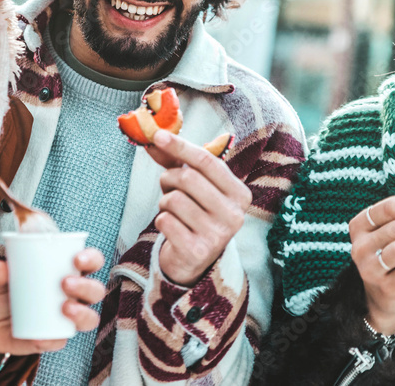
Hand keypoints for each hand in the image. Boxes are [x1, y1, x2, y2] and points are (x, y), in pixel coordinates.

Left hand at [0, 248, 105, 367]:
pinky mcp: (54, 339)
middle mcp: (73, 295)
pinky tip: (40, 337)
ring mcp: (66, 319)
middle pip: (96, 290)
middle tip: (65, 283)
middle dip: (86, 286)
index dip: (92, 259)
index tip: (77, 258)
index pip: (91, 262)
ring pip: (90, 318)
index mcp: (67, 271)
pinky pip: (61, 341)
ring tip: (65, 308)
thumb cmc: (0, 293)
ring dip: (82, 313)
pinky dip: (53, 339)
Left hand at [146, 129, 251, 286]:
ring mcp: (218, 236)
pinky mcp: (197, 252)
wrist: (195, 260)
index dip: (180, 146)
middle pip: (188, 179)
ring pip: (174, 200)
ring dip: (164, 202)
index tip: (158, 135)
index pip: (208, 162)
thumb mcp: (194, 186)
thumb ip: (177, 161)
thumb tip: (154, 138)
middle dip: (169, 178)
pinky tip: (172, 228)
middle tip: (166, 186)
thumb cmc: (196, 213)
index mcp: (240, 194)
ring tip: (171, 210)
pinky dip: (161, 220)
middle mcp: (234, 215)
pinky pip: (165, 221)